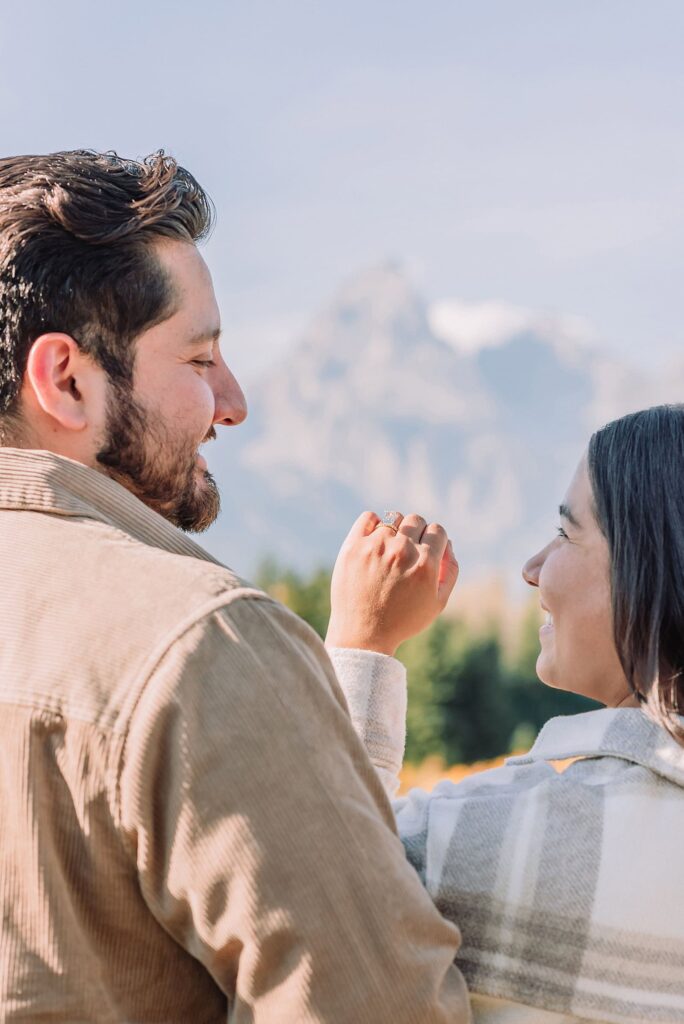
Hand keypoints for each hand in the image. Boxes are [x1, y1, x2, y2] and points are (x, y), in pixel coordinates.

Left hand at [325, 511, 458, 656]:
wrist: (362, 634)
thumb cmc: (403, 620)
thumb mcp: (438, 603)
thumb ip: (450, 570)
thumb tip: (448, 544)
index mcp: (425, 564)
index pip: (438, 530)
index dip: (435, 540)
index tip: (426, 551)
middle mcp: (401, 551)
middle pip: (416, 520)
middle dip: (417, 533)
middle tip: (408, 552)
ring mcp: (375, 546)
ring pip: (393, 518)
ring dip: (395, 530)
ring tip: (389, 550)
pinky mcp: (353, 547)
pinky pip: (368, 517)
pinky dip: (373, 524)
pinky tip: (374, 540)